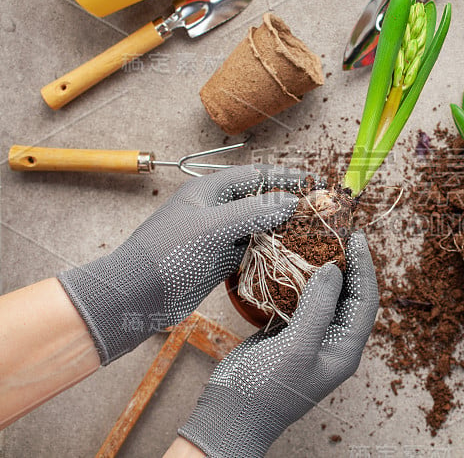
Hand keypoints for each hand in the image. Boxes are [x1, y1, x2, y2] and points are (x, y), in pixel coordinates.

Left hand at [58, 164, 311, 364]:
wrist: (133, 297)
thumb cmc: (166, 255)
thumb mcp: (211, 229)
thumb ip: (252, 213)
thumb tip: (290, 202)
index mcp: (209, 191)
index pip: (255, 176)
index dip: (286, 177)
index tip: (314, 181)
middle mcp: (215, 210)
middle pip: (259, 200)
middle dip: (288, 204)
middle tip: (318, 211)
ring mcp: (217, 236)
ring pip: (257, 227)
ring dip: (281, 230)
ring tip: (311, 234)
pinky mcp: (218, 260)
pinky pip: (250, 250)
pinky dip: (269, 252)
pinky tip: (288, 258)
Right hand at [178, 232, 378, 457]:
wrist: (230, 415)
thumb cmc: (267, 388)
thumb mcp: (297, 348)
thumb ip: (318, 307)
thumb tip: (334, 269)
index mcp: (345, 348)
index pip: (366, 300)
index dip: (365, 267)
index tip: (356, 237)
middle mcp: (333, 341)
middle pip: (349, 295)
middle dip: (347, 263)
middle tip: (337, 232)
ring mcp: (310, 337)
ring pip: (325, 296)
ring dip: (322, 269)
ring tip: (316, 240)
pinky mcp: (288, 333)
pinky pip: (301, 301)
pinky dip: (299, 281)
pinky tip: (290, 262)